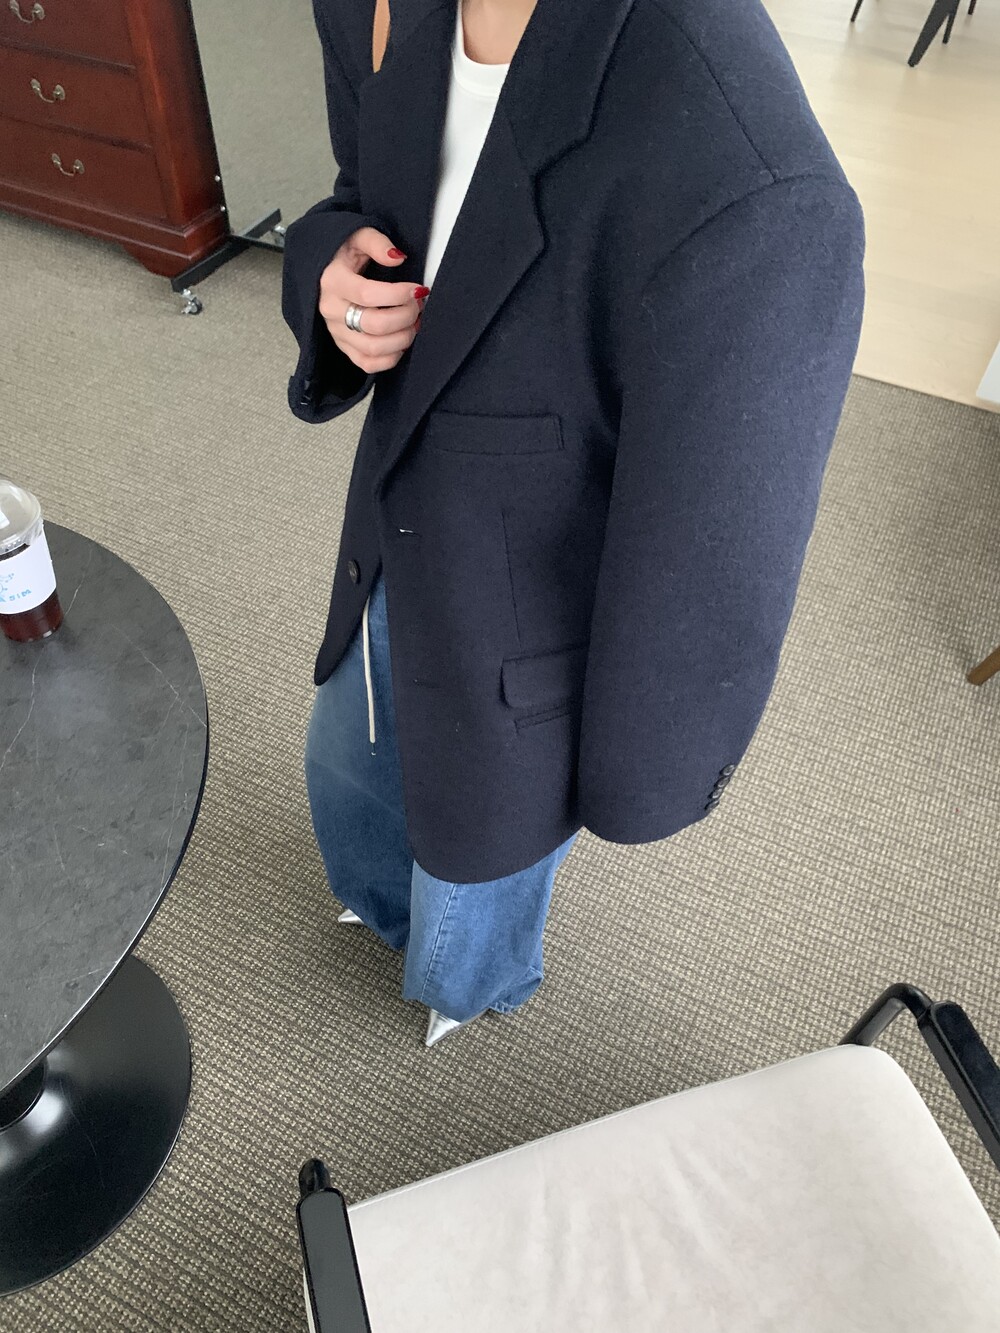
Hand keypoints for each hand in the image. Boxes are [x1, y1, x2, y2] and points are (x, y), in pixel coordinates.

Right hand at [318, 226, 427, 373]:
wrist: (325, 274)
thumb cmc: (345, 255)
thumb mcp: (357, 237)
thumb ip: (377, 242)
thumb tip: (397, 257)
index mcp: (332, 281)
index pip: (368, 294)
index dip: (399, 295)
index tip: (417, 289)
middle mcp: (331, 310)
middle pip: (374, 325)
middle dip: (406, 316)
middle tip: (418, 305)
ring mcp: (337, 332)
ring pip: (374, 348)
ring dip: (403, 338)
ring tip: (414, 323)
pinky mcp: (344, 348)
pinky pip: (368, 364)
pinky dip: (391, 357)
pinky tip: (401, 340)